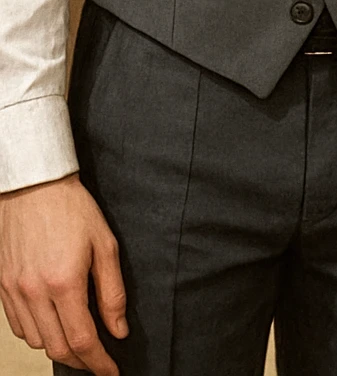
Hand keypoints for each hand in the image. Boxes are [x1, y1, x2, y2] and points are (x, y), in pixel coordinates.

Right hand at [0, 173, 126, 374]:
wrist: (33, 185)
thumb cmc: (71, 208)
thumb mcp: (105, 244)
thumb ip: (113, 292)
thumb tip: (119, 329)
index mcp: (64, 283)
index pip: (82, 341)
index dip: (99, 363)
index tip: (111, 371)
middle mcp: (34, 293)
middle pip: (57, 349)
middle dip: (81, 361)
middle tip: (99, 361)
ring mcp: (15, 292)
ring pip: (36, 341)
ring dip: (59, 347)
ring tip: (78, 340)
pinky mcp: (2, 287)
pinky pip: (18, 327)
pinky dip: (37, 333)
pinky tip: (52, 323)